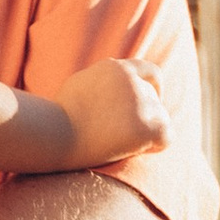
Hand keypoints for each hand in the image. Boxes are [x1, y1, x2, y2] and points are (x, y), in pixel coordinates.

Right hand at [53, 57, 169, 165]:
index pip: (149, 72)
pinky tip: (136, 151)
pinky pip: (166, 137)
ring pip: (160, 119)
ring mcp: (140, 102)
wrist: (53, 135)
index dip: (154, 88)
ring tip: (118, 144)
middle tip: (122, 135)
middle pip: (155, 100)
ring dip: (145, 132)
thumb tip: (112, 87)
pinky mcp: (146, 126)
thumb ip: (101, 82)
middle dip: (144, 117)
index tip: (149, 103)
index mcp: (115, 68)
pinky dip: (155, 146)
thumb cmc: (58, 118)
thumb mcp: (79, 87)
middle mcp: (131, 81)